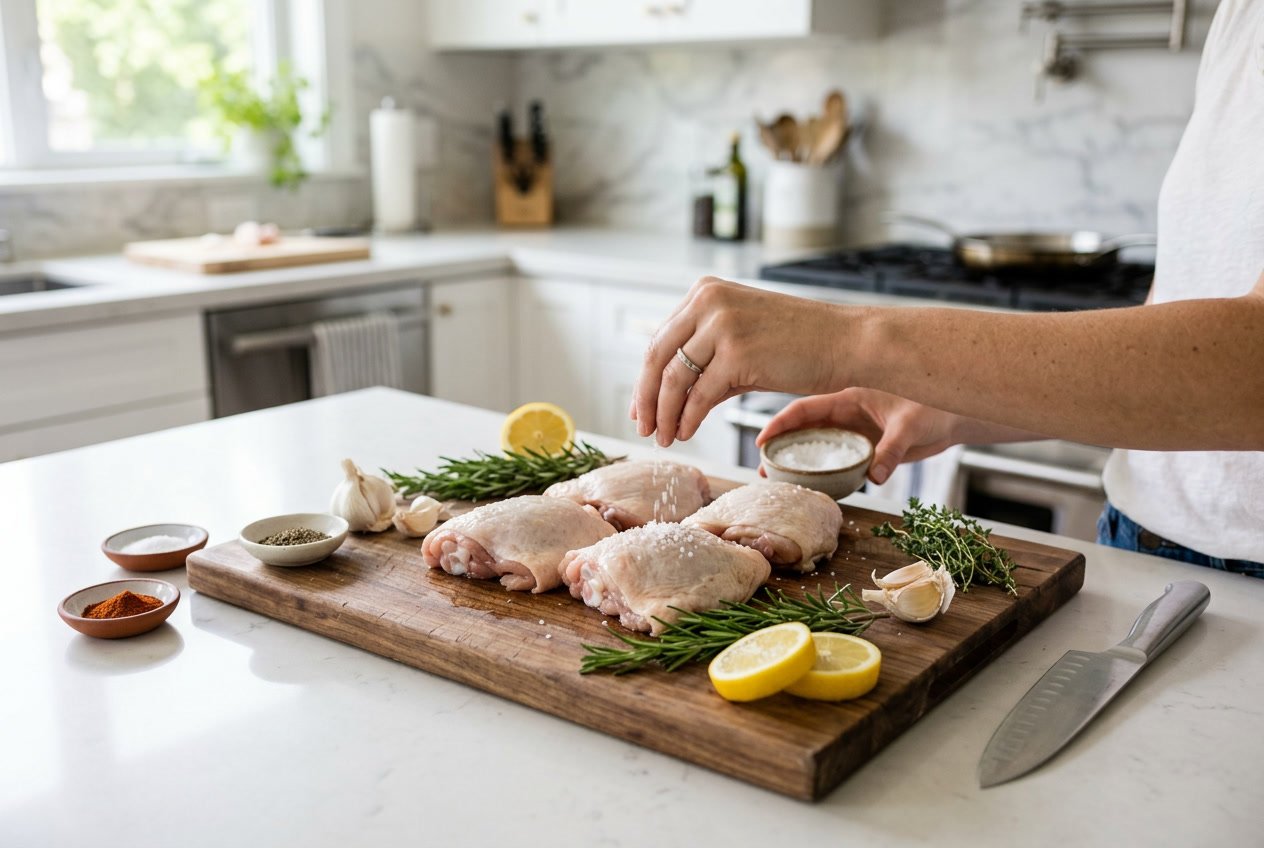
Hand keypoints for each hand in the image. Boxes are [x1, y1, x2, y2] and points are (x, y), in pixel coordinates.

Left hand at [630, 277, 850, 445]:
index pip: (661, 338)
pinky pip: (699, 395)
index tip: (640, 406)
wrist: (846, 342)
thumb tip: (667, 397)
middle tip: (644, 427)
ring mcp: (721, 325)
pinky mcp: (736, 354)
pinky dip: (687, 418)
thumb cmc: (801, 343)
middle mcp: (708, 302)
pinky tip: (685, 433)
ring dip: (665, 413)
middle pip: (658, 357)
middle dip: (646, 398)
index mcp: (705, 292)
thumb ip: (706, 359)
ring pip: (674, 378)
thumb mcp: (743, 340)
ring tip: (664, 437)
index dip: (646, 377)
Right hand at [756, 389, 963, 484]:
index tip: (763, 440)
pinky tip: (814, 488)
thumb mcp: (911, 425)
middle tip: (764, 469)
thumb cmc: (935, 407)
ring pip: (819, 448)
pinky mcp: (867, 449)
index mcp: (849, 398)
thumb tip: (875, 475)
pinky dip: (825, 474)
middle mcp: (847, 416)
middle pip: (805, 430)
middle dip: (781, 447)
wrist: (957, 417)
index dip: (781, 423)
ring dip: (800, 463)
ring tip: (779, 481)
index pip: (806, 408)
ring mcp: (855, 433)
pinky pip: (840, 463)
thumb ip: (891, 449)